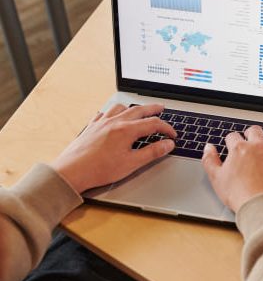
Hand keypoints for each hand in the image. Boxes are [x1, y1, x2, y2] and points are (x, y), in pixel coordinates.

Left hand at [51, 104, 176, 193]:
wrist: (71, 172)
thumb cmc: (99, 169)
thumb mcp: (132, 164)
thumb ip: (152, 152)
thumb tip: (168, 144)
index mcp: (127, 130)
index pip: (153, 124)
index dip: (167, 128)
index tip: (172, 135)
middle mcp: (115, 122)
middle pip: (139, 110)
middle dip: (153, 109)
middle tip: (162, 109)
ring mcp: (101, 123)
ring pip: (121, 108)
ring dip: (133, 107)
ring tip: (139, 111)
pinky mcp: (91, 127)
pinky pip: (104, 113)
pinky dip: (113, 112)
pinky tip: (113, 117)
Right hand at [201, 126, 262, 212]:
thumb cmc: (241, 196)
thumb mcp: (217, 180)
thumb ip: (210, 161)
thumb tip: (208, 148)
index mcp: (239, 149)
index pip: (233, 136)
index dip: (232, 141)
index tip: (233, 146)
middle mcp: (258, 146)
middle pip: (254, 130)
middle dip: (251, 134)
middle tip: (251, 143)